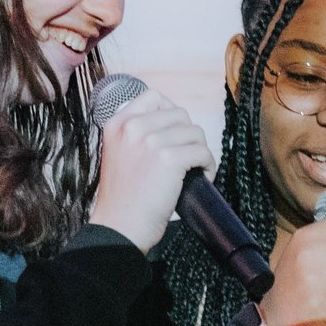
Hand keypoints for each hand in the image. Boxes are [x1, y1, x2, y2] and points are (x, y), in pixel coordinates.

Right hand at [88, 86, 215, 253]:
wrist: (120, 228)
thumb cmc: (123, 199)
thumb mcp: (119, 154)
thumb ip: (136, 135)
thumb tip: (173, 123)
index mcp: (117, 124)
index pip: (154, 97)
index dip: (171, 113)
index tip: (176, 133)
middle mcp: (132, 127)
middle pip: (180, 115)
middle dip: (189, 136)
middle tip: (188, 157)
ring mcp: (150, 141)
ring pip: (195, 133)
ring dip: (201, 152)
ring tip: (195, 169)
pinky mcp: (168, 159)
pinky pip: (203, 152)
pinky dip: (208, 166)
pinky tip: (202, 177)